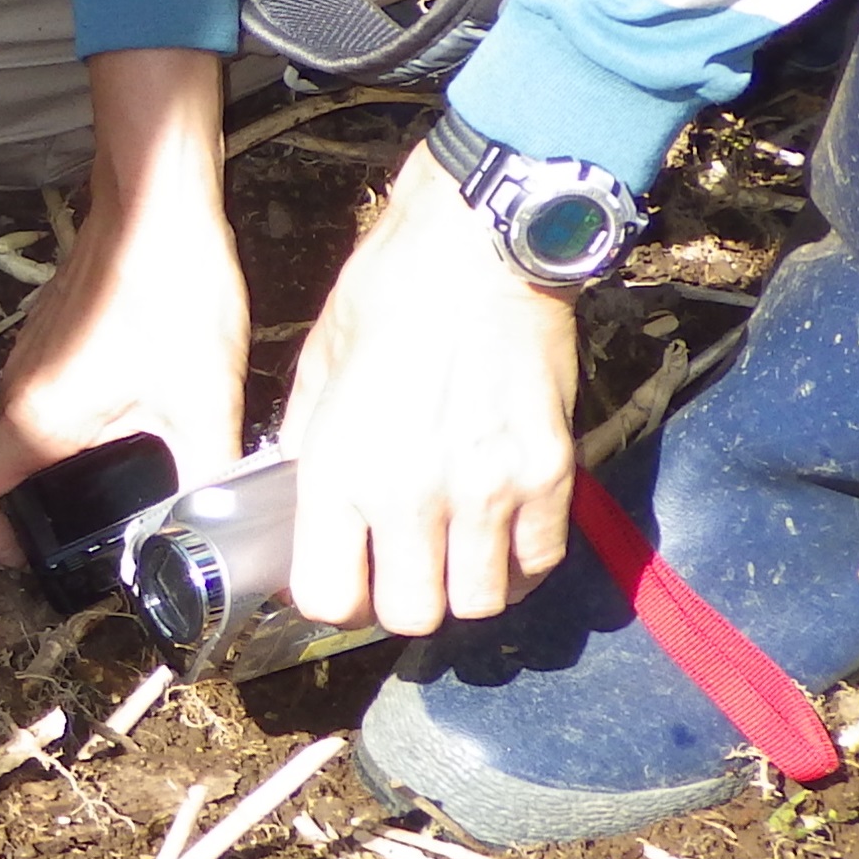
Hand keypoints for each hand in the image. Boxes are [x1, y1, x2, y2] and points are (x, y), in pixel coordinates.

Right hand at [0, 52, 250, 565]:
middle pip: (5, 467)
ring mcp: (26, 357)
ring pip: (33, 428)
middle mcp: (16, 391)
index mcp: (38, 420)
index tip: (28, 552)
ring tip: (144, 447)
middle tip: (114, 514)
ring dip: (74, 452)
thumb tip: (216, 528)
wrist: (155, 202)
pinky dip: (85, 411)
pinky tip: (149, 394)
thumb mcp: (204, 399)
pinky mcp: (48, 332)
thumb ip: (205, 474)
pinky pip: (51, 392)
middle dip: (50, 500)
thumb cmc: (168, 290)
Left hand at [278, 145, 580, 634]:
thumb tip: (306, 497)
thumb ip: (310, 445)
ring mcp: (490, 489)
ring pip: (480, 602)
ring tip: (449, 553)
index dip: (333, 595)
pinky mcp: (552, 473)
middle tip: (396, 567)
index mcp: (342, 469)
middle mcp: (415, 494)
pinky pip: (539, 562)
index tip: (340, 575)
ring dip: (460, 587)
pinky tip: (498, 536)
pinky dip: (517, 564)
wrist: (484, 243)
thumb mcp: (320, 368)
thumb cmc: (391, 290)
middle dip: (398, 601)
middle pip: (411, 615)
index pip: (330, 597)